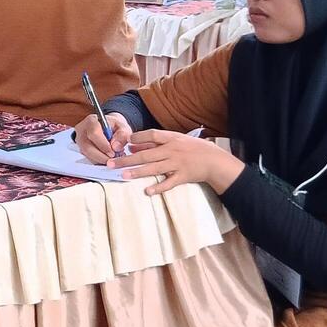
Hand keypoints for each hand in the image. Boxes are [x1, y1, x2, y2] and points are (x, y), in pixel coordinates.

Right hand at [73, 112, 132, 163]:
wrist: (108, 128)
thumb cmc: (114, 126)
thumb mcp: (122, 127)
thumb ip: (122, 135)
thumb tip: (116, 147)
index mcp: (91, 121)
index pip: (94, 134)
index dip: (103, 145)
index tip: (113, 153)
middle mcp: (82, 131)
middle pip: (87, 147)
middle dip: (102, 157)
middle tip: (114, 160)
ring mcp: (79, 141)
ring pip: (87, 155)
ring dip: (101, 160)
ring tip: (114, 158)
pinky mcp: (81, 149)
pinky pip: (88, 158)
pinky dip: (99, 161)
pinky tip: (108, 158)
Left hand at [108, 129, 244, 195]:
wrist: (215, 161)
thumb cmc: (193, 148)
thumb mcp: (176, 139)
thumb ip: (155, 142)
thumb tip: (132, 146)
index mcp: (171, 139)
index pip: (151, 135)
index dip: (136, 138)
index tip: (124, 143)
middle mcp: (172, 150)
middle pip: (146, 155)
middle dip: (127, 160)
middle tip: (111, 164)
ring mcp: (177, 164)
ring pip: (154, 168)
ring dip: (138, 172)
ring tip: (123, 176)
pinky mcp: (183, 176)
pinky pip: (169, 183)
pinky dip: (158, 187)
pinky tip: (147, 191)